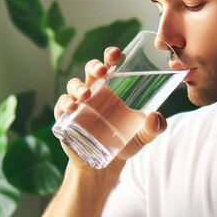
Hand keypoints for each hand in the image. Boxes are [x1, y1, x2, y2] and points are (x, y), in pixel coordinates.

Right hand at [54, 47, 166, 166]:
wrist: (107, 164)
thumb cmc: (126, 142)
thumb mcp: (144, 135)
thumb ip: (155, 127)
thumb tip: (155, 117)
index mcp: (113, 89)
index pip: (110, 66)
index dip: (110, 56)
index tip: (116, 53)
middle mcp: (95, 92)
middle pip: (91, 71)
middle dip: (94, 66)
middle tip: (103, 70)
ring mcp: (79, 104)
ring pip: (74, 85)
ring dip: (78, 86)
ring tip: (86, 95)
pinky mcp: (67, 118)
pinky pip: (61, 105)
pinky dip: (64, 103)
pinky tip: (72, 107)